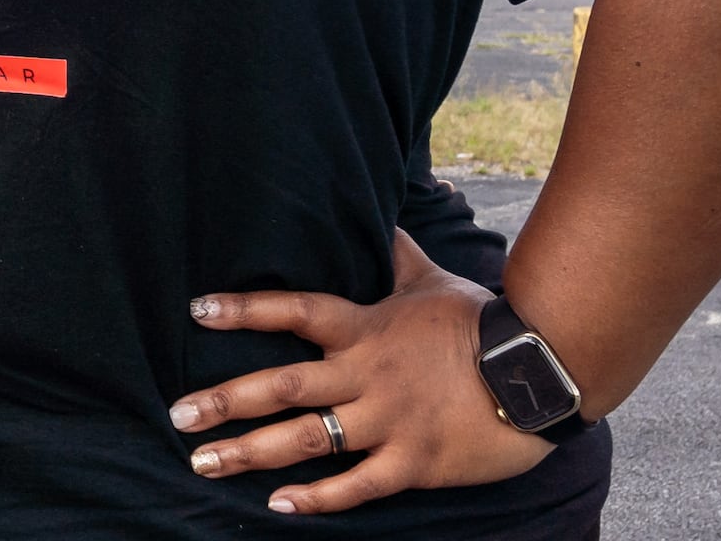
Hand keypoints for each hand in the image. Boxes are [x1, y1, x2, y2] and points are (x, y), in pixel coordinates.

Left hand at [171, 230, 556, 515]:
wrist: (543, 371)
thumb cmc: (485, 323)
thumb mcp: (434, 282)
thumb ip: (399, 256)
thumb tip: (384, 214)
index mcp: (366, 328)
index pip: (293, 310)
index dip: (243, 309)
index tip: (196, 311)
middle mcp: (366, 374)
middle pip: (282, 385)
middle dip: (224, 401)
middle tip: (178, 414)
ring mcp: (388, 421)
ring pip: (307, 438)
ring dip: (250, 452)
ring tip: (203, 463)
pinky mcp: (414, 462)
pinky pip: (357, 485)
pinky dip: (318, 498)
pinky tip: (279, 505)